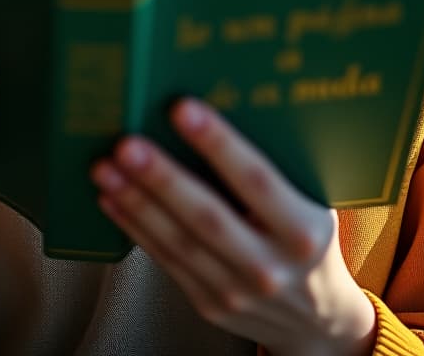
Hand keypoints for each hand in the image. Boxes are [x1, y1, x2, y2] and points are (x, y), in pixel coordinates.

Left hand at [91, 99, 375, 355]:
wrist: (317, 319)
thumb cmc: (308, 240)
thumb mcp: (310, 203)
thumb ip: (275, 169)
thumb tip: (218, 105)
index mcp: (304, 230)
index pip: (257, 180)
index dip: (219, 144)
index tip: (182, 108)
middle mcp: (271, 266)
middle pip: (208, 216)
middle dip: (162, 178)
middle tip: (127, 144)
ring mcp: (238, 291)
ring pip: (178, 241)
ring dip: (136, 201)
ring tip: (105, 167)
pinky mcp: (210, 306)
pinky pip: (166, 261)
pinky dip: (135, 227)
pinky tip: (113, 199)